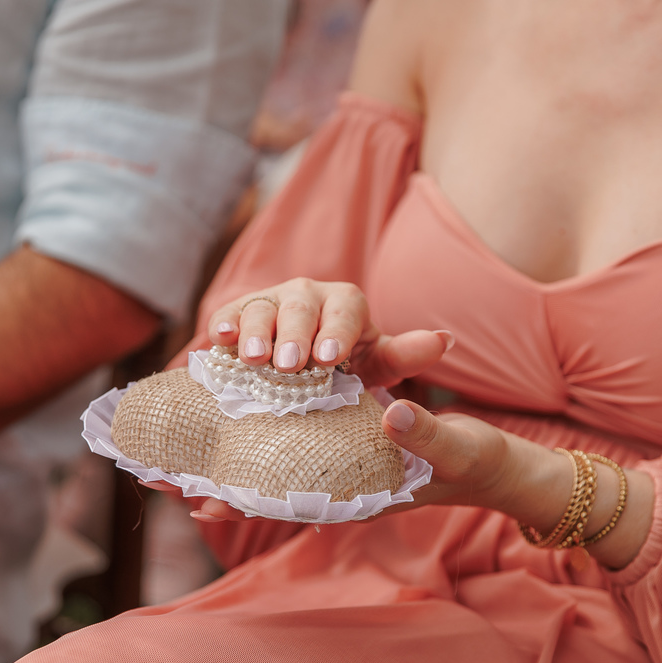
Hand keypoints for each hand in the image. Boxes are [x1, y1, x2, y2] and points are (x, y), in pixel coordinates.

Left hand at [187, 398, 517, 522]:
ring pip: (271, 471)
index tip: (195, 496)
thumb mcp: (456, 447)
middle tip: (160, 479)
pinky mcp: (341, 447)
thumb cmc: (473, 461)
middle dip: (216, 485)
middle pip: (267, 489)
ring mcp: (338, 468)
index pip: (294, 500)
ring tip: (169, 464)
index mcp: (362, 492)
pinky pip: (291, 453)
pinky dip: (254, 447)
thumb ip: (426, 434)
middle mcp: (339, 484)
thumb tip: (394, 413)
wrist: (486, 465)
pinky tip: (221, 436)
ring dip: (225, 468)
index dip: (245, 498)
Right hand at [206, 278, 453, 388]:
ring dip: (256, 331)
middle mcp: (307, 293)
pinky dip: (223, 325)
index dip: (335, 332)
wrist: (303, 368)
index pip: (344, 310)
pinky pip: (230, 314)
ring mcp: (271, 300)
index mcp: (346, 302)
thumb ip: (407, 354)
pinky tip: (217, 340)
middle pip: (300, 306)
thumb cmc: (346, 366)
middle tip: (288, 365)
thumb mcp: (378, 363)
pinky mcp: (239, 313)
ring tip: (254, 359)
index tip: (329, 359)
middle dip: (294, 334)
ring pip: (262, 307)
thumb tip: (445, 340)